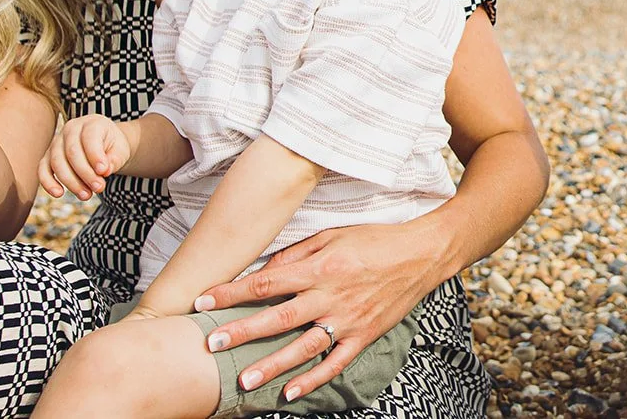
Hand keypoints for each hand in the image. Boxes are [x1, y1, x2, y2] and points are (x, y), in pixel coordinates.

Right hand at [38, 115, 130, 199]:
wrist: (104, 145)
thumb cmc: (113, 147)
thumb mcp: (120, 150)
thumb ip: (114, 159)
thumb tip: (105, 171)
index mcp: (92, 123)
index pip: (90, 138)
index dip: (96, 156)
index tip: (104, 172)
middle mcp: (71, 129)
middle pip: (72, 152)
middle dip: (86, 174)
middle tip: (99, 188)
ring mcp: (57, 142)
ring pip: (57, 162)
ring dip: (71, 182)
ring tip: (86, 195)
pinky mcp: (48, 156)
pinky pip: (43, 169)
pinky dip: (48, 182)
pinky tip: (59, 193)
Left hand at [192, 220, 447, 400]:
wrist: (422, 254)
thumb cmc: (375, 240)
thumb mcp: (334, 234)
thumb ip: (297, 252)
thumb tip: (265, 270)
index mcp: (321, 267)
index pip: (267, 282)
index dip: (233, 292)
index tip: (203, 301)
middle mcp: (331, 295)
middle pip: (279, 317)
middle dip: (242, 331)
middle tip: (212, 344)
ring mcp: (348, 319)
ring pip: (304, 346)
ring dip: (273, 364)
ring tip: (244, 379)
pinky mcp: (365, 335)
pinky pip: (336, 362)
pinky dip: (313, 379)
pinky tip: (290, 392)